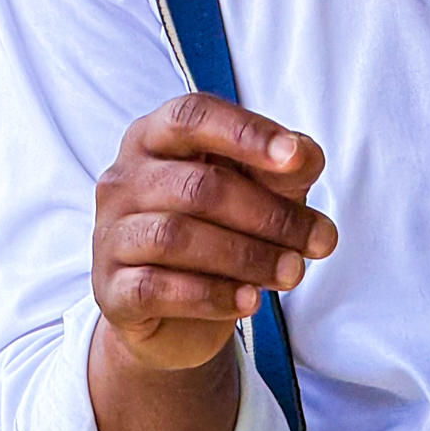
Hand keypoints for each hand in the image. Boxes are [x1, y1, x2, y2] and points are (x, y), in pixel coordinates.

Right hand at [93, 93, 335, 371]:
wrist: (171, 313)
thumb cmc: (216, 232)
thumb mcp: (257, 192)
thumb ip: (281, 169)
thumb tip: (303, 154)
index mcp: (154, 138)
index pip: (191, 117)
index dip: (244, 133)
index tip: (295, 158)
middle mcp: (123, 179)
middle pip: (196, 186)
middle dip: (268, 215)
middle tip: (319, 241)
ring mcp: (110, 234)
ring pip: (175, 237)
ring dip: (246, 257)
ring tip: (292, 273)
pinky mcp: (110, 289)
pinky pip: (155, 287)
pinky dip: (211, 296)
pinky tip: (249, 301)